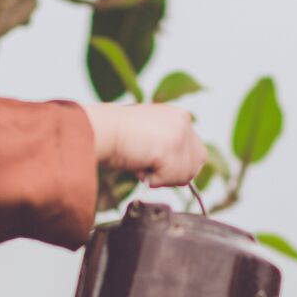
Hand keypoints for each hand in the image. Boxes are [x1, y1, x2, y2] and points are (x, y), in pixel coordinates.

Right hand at [83, 104, 206, 187]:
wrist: (100, 129)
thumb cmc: (116, 136)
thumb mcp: (149, 135)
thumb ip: (167, 146)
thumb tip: (182, 173)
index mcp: (179, 116)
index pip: (195, 152)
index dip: (176, 165)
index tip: (155, 162)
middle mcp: (183, 121)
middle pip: (196, 164)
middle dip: (174, 173)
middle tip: (149, 165)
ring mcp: (179, 133)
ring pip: (185, 174)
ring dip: (162, 177)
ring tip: (142, 162)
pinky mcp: (172, 146)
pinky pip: (171, 179)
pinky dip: (154, 180)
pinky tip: (140, 164)